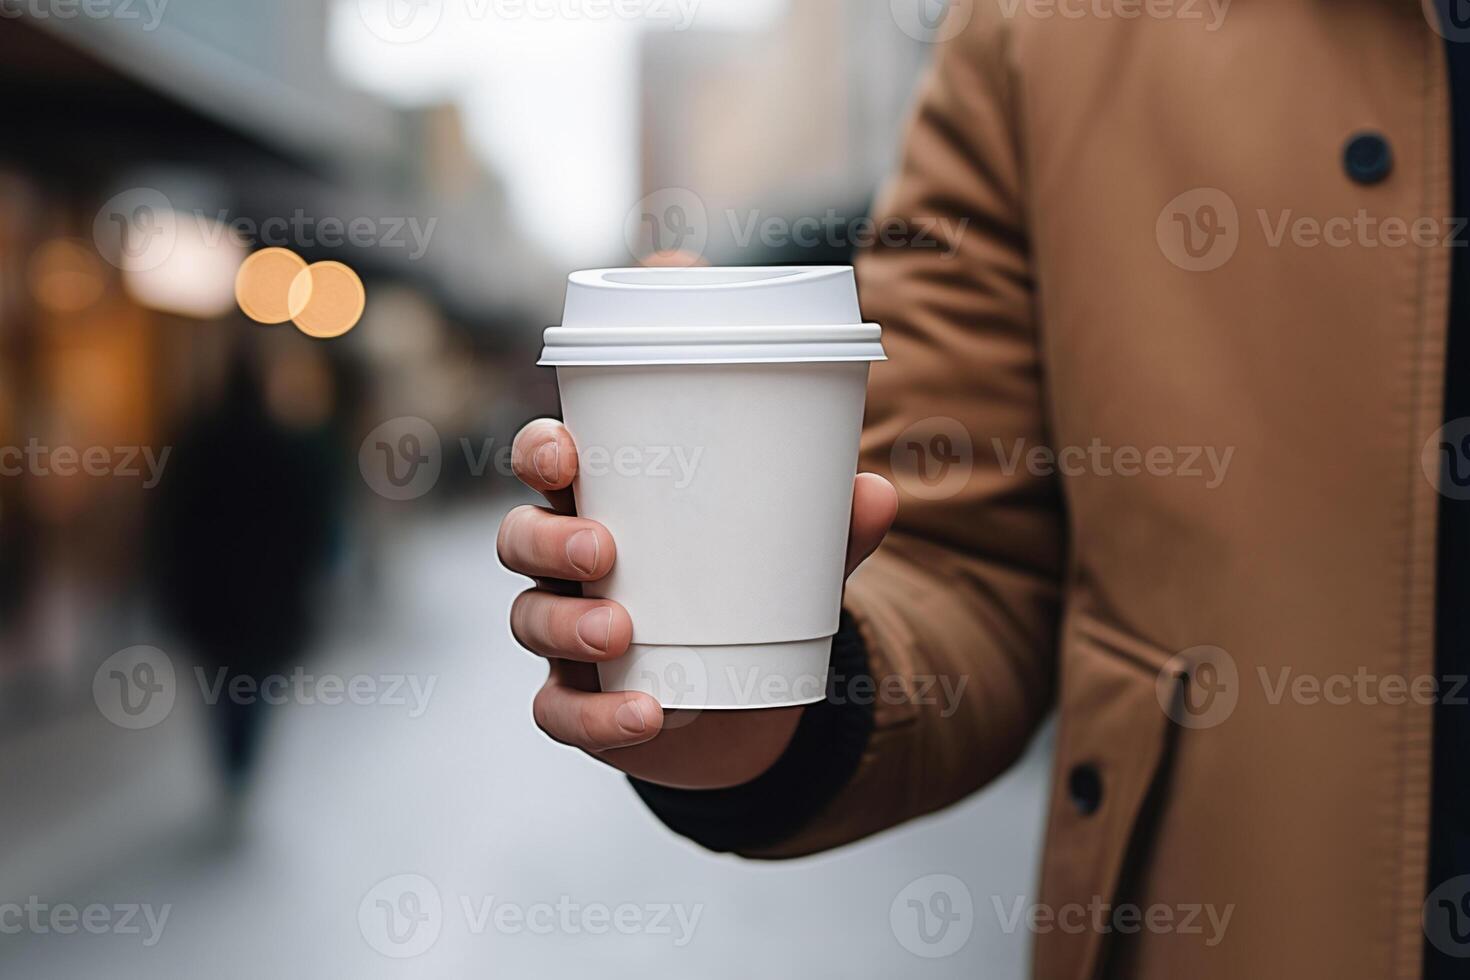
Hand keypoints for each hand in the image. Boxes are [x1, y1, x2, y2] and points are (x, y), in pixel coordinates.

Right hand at [498, 419, 896, 788]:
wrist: (745, 699)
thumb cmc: (747, 597)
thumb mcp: (788, 560)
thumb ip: (827, 530)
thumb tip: (878, 491)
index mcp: (607, 506)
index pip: (547, 466)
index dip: (539, 452)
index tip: (563, 455)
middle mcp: (569, 569)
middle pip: (519, 539)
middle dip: (547, 540)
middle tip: (603, 551)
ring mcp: (565, 637)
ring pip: (528, 620)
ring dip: (565, 624)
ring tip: (620, 632)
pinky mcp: (578, 703)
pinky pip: (559, 712)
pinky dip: (596, 717)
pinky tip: (645, 714)